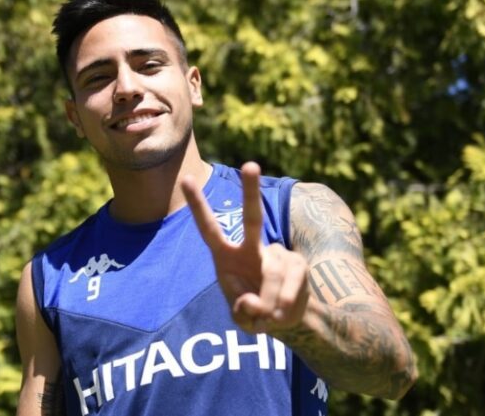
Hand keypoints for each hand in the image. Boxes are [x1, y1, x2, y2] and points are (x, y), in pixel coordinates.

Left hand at [181, 162, 309, 334]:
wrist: (285, 319)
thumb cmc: (254, 312)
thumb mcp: (241, 318)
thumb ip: (242, 311)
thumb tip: (254, 301)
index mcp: (227, 256)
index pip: (209, 229)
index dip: (199, 206)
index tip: (187, 179)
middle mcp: (251, 248)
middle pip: (252, 218)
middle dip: (251, 191)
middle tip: (250, 164)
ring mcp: (277, 253)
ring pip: (271, 273)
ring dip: (268, 303)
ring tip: (268, 318)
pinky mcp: (298, 264)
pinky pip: (289, 284)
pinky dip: (282, 305)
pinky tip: (281, 313)